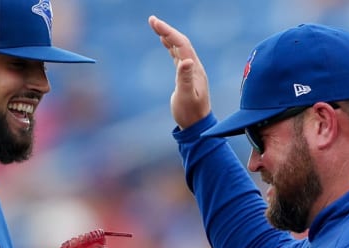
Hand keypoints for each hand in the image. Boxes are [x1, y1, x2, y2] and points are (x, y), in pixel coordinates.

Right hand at [148, 15, 212, 129]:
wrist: (197, 126)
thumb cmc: (190, 114)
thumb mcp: (186, 96)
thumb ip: (185, 78)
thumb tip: (186, 60)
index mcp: (194, 69)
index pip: (181, 45)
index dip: (168, 32)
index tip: (154, 23)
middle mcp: (194, 67)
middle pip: (180, 42)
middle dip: (166, 29)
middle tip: (151, 20)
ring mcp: (191, 70)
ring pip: (179, 47)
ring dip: (168, 35)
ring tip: (155, 26)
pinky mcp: (186, 76)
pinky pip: (178, 55)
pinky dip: (170, 46)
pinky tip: (164, 42)